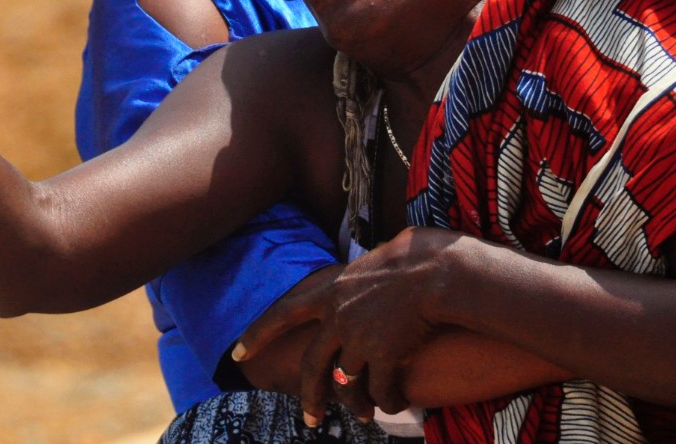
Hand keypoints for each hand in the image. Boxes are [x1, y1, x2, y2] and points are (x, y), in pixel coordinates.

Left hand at [237, 227, 464, 423]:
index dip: (257, 335)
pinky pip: (380, 390)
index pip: (282, 314)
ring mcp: (358, 338)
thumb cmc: (418, 254)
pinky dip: (388, 401)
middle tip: (308, 420)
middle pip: (313, 366)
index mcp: (330, 290)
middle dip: (309, 397)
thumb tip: (371, 275)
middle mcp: (337, 317)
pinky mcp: (384, 356)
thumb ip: (362, 279)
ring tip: (366, 416)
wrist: (439, 271)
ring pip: (347, 384)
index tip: (237, 354)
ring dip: (357, 404)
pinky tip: (396, 404)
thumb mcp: (375, 259)